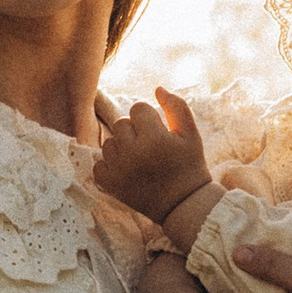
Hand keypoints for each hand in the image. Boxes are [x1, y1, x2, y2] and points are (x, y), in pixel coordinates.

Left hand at [93, 86, 211, 224]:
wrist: (182, 204)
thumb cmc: (189, 165)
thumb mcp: (191, 134)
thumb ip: (176, 107)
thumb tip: (157, 88)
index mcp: (154, 139)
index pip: (138, 108)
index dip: (150, 119)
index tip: (160, 134)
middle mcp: (133, 153)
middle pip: (121, 123)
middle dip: (135, 132)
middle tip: (151, 149)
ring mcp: (118, 170)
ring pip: (109, 141)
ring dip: (123, 147)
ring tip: (141, 161)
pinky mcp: (109, 184)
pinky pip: (100, 162)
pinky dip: (111, 165)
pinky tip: (129, 172)